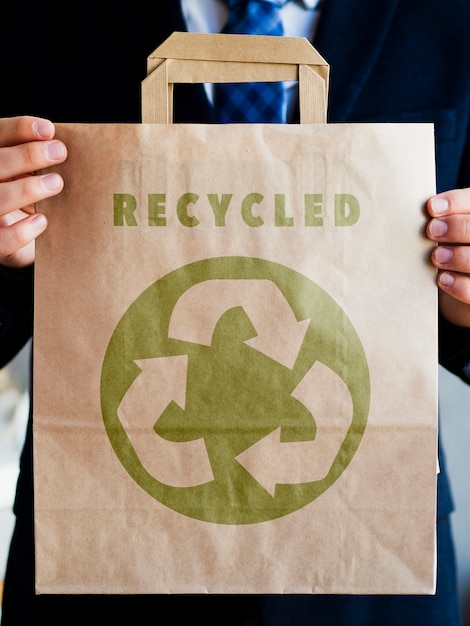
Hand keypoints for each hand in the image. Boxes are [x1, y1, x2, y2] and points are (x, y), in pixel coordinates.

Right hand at [0, 116, 66, 267]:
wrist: (17, 242)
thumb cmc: (27, 201)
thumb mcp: (29, 177)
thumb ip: (37, 162)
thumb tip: (62, 146)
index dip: (19, 129)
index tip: (49, 130)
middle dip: (26, 155)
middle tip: (60, 153)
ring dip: (27, 189)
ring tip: (56, 183)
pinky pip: (2, 239)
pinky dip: (22, 231)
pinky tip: (42, 220)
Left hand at [427, 188, 469, 326]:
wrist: (461, 282)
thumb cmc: (451, 247)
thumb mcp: (446, 232)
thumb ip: (440, 220)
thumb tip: (424, 211)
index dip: (456, 202)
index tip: (431, 208)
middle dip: (457, 227)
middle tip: (432, 231)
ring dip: (458, 256)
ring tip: (436, 256)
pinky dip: (459, 284)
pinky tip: (442, 278)